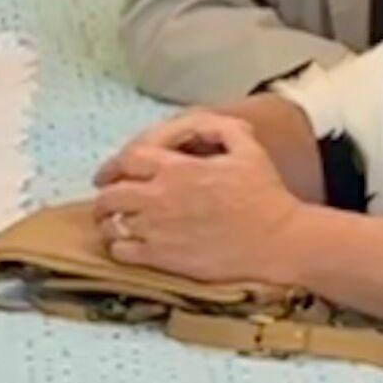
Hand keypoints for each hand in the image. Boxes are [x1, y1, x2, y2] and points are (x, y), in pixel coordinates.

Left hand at [89, 111, 309, 286]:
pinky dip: (117, 248)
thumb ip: (218, 128)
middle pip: (110, 195)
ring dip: (108, 224)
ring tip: (113, 226)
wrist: (278, 240)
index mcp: (178, 169)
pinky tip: (126, 247)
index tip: (107, 175)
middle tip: (105, 204)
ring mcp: (158, 229)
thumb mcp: (248, 148)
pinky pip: (122, 252)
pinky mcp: (163, 258)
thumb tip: (195, 124)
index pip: (127, 160)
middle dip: (103, 197)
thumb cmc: (266, 195)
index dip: (112, 166)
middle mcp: (161, 198)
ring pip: (111, 225)